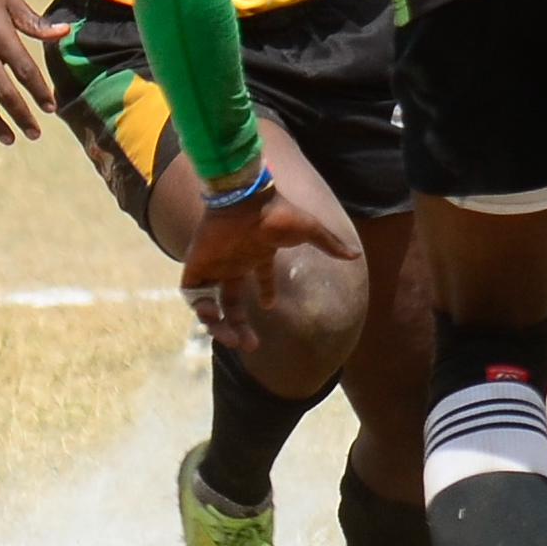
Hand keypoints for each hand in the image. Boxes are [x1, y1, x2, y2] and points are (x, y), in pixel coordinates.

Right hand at [0, 0, 67, 144]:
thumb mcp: (11, 0)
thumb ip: (36, 22)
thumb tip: (65, 31)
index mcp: (1, 35)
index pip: (25, 72)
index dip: (39, 92)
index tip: (50, 108)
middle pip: (4, 93)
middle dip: (21, 117)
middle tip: (35, 134)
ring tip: (9, 138)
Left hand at [179, 183, 361, 351]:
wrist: (245, 201)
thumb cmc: (276, 213)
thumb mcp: (309, 230)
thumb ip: (329, 244)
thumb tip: (355, 255)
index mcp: (256, 253)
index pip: (259, 277)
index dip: (266, 293)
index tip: (269, 307)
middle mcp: (234, 261)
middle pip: (232, 302)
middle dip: (239, 326)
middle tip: (250, 344)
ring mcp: (215, 264)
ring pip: (211, 304)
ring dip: (220, 325)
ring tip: (235, 339)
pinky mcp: (196, 265)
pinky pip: (191, 293)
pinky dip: (201, 309)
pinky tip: (216, 315)